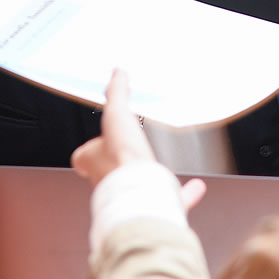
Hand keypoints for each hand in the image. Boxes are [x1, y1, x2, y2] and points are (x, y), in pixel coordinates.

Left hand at [70, 71, 208, 210]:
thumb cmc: (121, 159)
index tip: (98, 139)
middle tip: (128, 151)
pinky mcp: (153, 203)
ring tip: (158, 169)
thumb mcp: (116, 114)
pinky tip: (194, 187)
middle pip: (109, 172)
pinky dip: (182, 194)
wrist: (140, 193)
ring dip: (146, 179)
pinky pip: (168, 198)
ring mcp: (130, 195)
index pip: (83, 156)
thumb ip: (117, 94)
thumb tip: (117, 74)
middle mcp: (107, 182)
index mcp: (92, 162)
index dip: (90, 148)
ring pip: (136, 187)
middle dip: (118, 163)